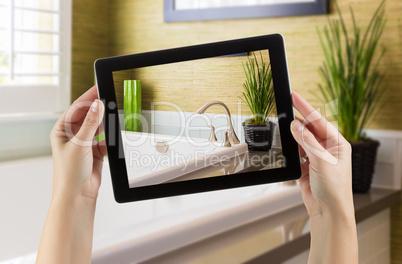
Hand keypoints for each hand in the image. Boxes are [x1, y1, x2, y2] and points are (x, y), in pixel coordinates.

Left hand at [50, 85, 105, 200]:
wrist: (78, 195)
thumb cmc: (69, 173)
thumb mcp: (80, 144)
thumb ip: (91, 123)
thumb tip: (97, 105)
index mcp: (61, 130)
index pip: (76, 108)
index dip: (88, 97)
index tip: (99, 87)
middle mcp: (72, 135)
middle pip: (88, 116)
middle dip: (99, 110)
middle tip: (110, 100)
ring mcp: (85, 143)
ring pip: (98, 127)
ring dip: (105, 124)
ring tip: (113, 117)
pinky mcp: (96, 151)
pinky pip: (106, 139)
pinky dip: (110, 138)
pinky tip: (112, 137)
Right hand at [290, 91, 352, 218]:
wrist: (328, 211)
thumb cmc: (334, 189)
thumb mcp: (321, 161)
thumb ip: (307, 142)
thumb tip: (295, 125)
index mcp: (338, 144)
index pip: (319, 121)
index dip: (305, 107)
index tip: (294, 96)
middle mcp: (328, 149)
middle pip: (310, 128)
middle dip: (297, 120)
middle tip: (284, 108)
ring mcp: (317, 157)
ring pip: (301, 140)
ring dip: (293, 135)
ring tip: (283, 127)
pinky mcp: (306, 166)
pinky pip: (296, 152)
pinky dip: (290, 148)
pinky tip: (286, 144)